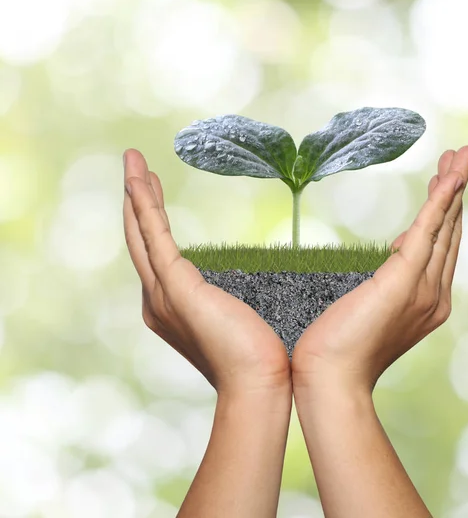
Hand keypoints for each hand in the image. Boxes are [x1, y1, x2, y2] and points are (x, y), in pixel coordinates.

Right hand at [123, 148, 290, 396]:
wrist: (258, 382)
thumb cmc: (256, 355)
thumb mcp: (237, 315)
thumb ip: (231, 298)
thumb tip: (247, 286)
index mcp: (172, 306)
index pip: (156, 252)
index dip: (151, 219)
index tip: (153, 192)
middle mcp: (158, 299)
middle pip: (142, 238)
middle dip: (137, 200)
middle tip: (136, 168)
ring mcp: (163, 292)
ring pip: (142, 231)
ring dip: (137, 193)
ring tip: (133, 161)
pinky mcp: (176, 285)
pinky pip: (154, 234)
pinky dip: (144, 203)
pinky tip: (139, 178)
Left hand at [290, 145, 467, 394]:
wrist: (331, 378)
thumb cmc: (338, 346)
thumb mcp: (366, 303)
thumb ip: (384, 278)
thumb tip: (391, 250)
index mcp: (426, 301)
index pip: (440, 246)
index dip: (445, 211)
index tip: (444, 183)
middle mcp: (434, 294)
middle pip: (449, 231)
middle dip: (454, 191)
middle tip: (460, 158)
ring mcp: (424, 289)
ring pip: (444, 226)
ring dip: (453, 186)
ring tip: (462, 155)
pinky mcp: (405, 281)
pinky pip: (429, 231)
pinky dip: (441, 201)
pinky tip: (450, 177)